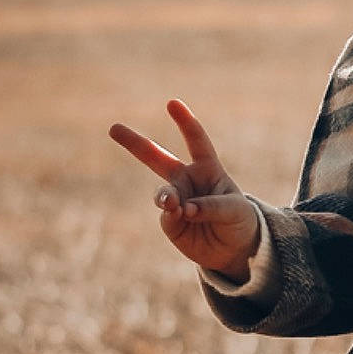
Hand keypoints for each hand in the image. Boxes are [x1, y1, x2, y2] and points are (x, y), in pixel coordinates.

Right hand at [108, 98, 260, 277]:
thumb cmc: (239, 221)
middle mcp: (188, 181)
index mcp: (207, 168)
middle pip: (157, 158)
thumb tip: (182, 209)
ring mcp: (177, 201)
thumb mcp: (235, 210)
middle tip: (113, 128)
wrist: (234, 249)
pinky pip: (167, 216)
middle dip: (135, 143)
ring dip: (166, 196)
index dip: (185, 122)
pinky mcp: (171, 223)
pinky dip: (173, 217)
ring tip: (172, 203)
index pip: (196, 141)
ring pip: (164, 193)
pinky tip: (182, 217)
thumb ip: (211, 205)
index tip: (172, 103)